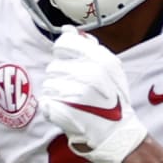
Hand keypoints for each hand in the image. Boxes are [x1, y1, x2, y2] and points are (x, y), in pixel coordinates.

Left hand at [39, 26, 146, 162]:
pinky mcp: (63, 111)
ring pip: (48, 83)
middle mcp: (88, 74)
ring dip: (56, 92)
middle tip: (75, 89)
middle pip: (53, 66)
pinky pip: (46, 101)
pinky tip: (66, 111)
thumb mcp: (110, 68)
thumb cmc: (113, 99)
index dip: (62, 53)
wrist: (116, 133)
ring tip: (73, 101)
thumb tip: (68, 29)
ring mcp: (74, 94)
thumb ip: (88, 46)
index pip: (63, 44)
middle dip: (61, 76)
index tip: (69, 62)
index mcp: (100, 60)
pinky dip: (52, 107)